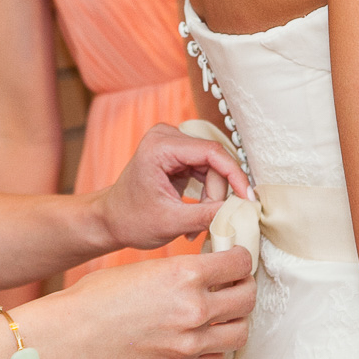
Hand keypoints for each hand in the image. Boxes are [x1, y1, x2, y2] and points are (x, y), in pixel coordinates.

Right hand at [43, 247, 255, 358]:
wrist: (76, 332)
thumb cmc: (102, 295)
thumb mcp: (149, 266)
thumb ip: (185, 270)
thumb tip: (212, 269)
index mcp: (185, 274)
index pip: (239, 263)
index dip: (241, 260)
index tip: (236, 262)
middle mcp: (194, 308)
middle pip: (247, 297)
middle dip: (243, 288)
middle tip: (234, 286)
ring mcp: (190, 342)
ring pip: (240, 331)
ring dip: (235, 320)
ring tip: (223, 314)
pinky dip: (217, 349)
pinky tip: (205, 338)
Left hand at [100, 124, 253, 251]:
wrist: (110, 220)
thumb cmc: (131, 220)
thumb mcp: (170, 223)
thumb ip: (206, 216)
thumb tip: (240, 212)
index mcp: (160, 146)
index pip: (211, 152)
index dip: (234, 176)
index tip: (248, 200)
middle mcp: (167, 136)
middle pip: (213, 160)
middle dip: (218, 193)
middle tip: (213, 220)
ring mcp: (172, 142)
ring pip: (213, 166)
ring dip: (213, 195)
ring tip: (200, 222)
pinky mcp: (177, 153)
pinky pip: (206, 169)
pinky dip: (207, 193)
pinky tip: (198, 212)